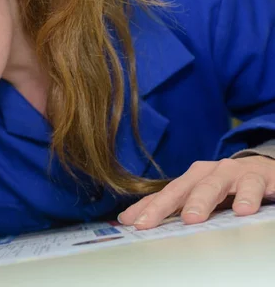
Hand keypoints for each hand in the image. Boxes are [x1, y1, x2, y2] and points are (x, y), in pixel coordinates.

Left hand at [118, 156, 274, 229]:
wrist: (264, 170)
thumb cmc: (228, 187)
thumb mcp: (200, 197)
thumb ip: (172, 209)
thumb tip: (132, 221)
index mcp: (191, 179)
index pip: (164, 195)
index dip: (147, 208)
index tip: (132, 223)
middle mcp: (208, 173)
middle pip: (182, 189)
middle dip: (164, 205)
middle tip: (150, 222)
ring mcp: (232, 173)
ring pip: (213, 185)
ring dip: (201, 201)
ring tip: (192, 217)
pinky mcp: (259, 177)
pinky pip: (252, 186)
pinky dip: (247, 197)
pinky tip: (243, 209)